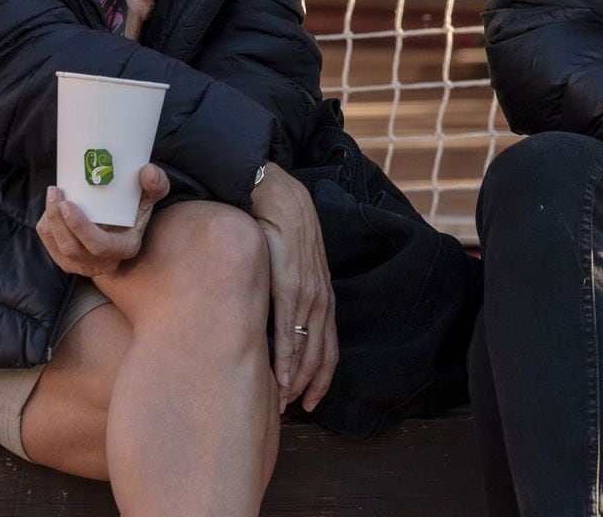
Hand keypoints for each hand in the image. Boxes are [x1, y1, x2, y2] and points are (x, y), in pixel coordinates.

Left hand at [35, 164, 168, 280]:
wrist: (123, 226)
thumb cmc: (136, 207)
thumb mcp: (150, 196)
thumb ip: (156, 184)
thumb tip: (147, 172)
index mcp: (125, 248)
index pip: (98, 245)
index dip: (79, 227)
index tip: (67, 202)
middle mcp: (104, 264)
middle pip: (72, 249)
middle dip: (58, 221)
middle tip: (55, 191)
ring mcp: (84, 266)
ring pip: (59, 249)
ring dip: (50, 222)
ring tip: (52, 195)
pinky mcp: (69, 263)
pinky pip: (51, 248)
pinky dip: (46, 228)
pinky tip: (50, 209)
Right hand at [250, 163, 337, 415]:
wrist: (274, 192)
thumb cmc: (279, 226)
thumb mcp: (291, 263)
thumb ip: (289, 291)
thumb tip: (277, 319)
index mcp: (322, 291)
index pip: (328, 344)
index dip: (322, 375)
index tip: (311, 401)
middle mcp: (319, 294)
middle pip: (319, 351)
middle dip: (309, 384)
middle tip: (294, 410)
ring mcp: (305, 288)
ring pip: (305, 345)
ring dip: (294, 377)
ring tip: (282, 402)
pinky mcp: (287, 281)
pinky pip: (289, 327)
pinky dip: (285, 356)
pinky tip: (279, 377)